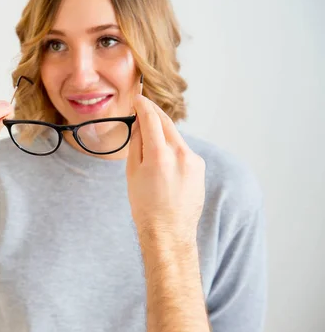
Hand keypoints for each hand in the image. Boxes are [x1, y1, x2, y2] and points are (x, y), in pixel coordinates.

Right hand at [126, 95, 205, 243]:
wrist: (169, 231)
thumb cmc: (145, 206)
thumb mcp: (132, 173)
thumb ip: (137, 145)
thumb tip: (139, 125)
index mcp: (159, 155)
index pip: (151, 119)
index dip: (143, 105)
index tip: (138, 99)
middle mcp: (180, 154)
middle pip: (166, 123)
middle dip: (154, 112)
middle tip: (143, 106)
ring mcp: (193, 161)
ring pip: (175, 136)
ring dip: (163, 132)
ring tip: (150, 139)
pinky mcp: (200, 168)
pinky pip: (183, 150)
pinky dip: (172, 147)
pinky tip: (163, 160)